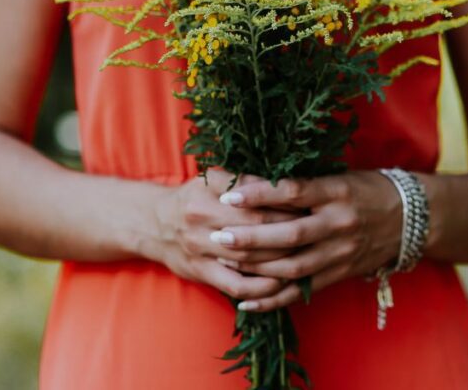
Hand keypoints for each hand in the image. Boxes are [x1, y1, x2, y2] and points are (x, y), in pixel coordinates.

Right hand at [152, 167, 303, 301]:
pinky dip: (260, 288)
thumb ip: (241, 180)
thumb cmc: (192, 197)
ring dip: (280, 260)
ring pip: (248, 259)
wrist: (154, 225)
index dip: (284, 206)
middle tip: (313, 232)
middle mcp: (200, 221)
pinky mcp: (201, 273)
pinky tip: (280, 283)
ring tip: (306, 257)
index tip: (308, 207)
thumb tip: (280, 181)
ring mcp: (200, 250)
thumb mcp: (210, 180)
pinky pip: (235, 285)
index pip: (254, 202)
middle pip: (254, 230)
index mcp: (206, 194)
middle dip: (288, 232)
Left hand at [211, 170, 404, 311]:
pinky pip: (302, 290)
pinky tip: (246, 301)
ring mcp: (340, 253)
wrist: (411, 218)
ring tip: (225, 262)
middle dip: (251, 237)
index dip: (259, 194)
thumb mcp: (340, 177)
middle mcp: (339, 224)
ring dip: (256, 268)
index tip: (229, 194)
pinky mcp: (339, 274)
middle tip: (218, 236)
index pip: (293, 192)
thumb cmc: (367, 189)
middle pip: (290, 235)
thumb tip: (253, 180)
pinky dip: (273, 299)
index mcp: (337, 192)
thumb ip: (304, 184)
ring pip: (293, 266)